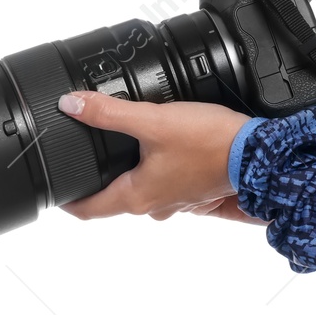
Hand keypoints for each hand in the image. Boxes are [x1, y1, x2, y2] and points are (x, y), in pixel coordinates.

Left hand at [54, 91, 259, 222]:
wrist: (258, 152)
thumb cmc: (210, 142)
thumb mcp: (154, 121)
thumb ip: (109, 113)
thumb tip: (72, 104)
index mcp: (137, 196)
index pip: (88, 210)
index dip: (68, 201)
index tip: (57, 192)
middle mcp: (156, 206)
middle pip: (116, 200)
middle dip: (102, 182)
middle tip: (91, 159)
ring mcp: (179, 202)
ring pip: (144, 192)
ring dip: (134, 176)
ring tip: (129, 150)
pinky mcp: (197, 192)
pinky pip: (169, 186)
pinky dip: (159, 173)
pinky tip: (165, 152)